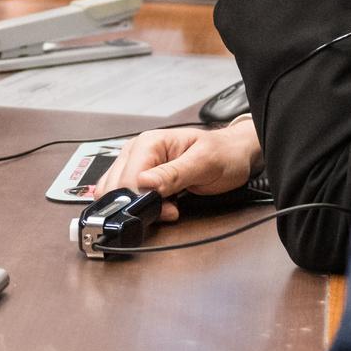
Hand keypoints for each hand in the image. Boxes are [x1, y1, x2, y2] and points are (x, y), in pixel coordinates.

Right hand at [96, 121, 261, 221]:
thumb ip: (174, 174)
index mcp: (149, 143)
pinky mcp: (138, 176)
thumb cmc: (222, 154)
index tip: (169, 207)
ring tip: (167, 204)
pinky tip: (159, 205)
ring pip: (118, 195)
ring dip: (140, 207)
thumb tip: (144, 182)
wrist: (232, 155)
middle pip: (118, 189)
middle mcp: (137, 151)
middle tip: (171, 207)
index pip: (128, 180)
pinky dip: (139, 207)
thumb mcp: (203, 164)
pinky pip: (125, 197)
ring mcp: (135, 164)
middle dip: (142, 205)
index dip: (144, 200)